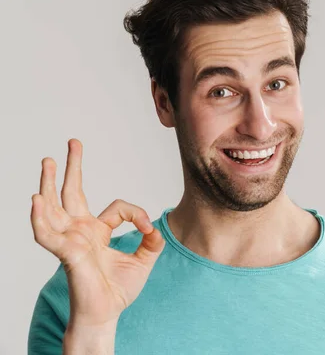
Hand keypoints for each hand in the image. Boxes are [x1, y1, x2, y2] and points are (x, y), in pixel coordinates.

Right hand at [30, 138, 164, 326]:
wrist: (107, 315)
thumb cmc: (119, 290)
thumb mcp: (143, 260)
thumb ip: (151, 241)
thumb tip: (155, 225)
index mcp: (97, 231)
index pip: (117, 208)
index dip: (136, 213)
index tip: (146, 226)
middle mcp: (81, 232)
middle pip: (72, 193)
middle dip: (73, 168)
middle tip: (73, 143)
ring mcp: (71, 241)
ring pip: (54, 207)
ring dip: (49, 184)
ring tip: (48, 161)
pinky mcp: (66, 254)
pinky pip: (48, 235)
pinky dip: (40, 218)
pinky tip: (36, 200)